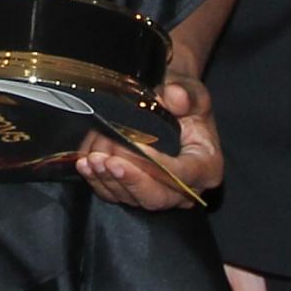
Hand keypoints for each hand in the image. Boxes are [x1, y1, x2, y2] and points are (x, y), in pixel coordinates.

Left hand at [77, 69, 222, 210]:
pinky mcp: (136, 193)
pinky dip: (98, 181)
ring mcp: (159, 194)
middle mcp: (185, 189)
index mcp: (206, 166)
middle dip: (128, 179)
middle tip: (106, 159)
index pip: (182, 174)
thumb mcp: (192, 91)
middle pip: (155, 197)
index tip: (137, 147)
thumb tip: (174, 97)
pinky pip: (116, 195)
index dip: (158, 165)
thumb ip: (186, 94)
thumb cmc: (186, 102)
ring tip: (92, 158)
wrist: (171, 108)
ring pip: (131, 198)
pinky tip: (85, 164)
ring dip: (107, 179)